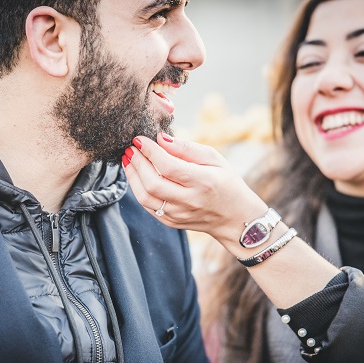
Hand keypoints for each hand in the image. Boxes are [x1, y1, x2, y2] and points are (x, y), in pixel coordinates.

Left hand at [122, 132, 268, 252]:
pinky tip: (137, 175)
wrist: (235, 218)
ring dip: (132, 177)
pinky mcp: (171, 222)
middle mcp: (189, 201)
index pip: (168, 166)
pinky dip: (138, 189)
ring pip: (145, 197)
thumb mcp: (214, 158)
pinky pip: (147, 207)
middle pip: (152, 183)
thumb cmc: (226, 183)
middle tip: (131, 148)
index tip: (139, 139)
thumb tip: (160, 138)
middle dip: (137, 163)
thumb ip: (187, 148)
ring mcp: (178, 215)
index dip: (150, 151)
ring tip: (129, 160)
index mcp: (203, 182)